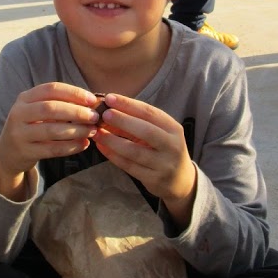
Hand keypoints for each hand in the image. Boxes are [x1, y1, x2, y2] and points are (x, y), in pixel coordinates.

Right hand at [0, 83, 100, 199]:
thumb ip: (59, 104)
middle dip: (76, 112)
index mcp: (25, 98)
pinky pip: (52, 149)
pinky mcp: (25, 152)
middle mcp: (19, 113)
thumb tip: (92, 102)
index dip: (73, 93)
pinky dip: (71, 147)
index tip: (92, 99)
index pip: (51, 89)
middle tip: (94, 116)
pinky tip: (84, 144)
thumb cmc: (32, 126)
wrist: (8, 152)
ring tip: (92, 130)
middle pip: (50, 108)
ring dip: (76, 130)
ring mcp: (20, 133)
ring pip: (52, 130)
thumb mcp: (38, 110)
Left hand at [92, 94, 195, 222]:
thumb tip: (109, 108)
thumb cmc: (164, 149)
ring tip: (96, 132)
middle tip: (104, 114)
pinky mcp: (153, 179)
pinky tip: (102, 146)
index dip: (129, 104)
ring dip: (113, 140)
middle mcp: (172, 145)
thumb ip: (137, 122)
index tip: (110, 98)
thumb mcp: (159, 133)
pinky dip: (113, 155)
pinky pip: (129, 166)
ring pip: (134, 151)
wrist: (180, 179)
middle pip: (146, 131)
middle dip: (123, 120)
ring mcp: (164, 164)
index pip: (150, 113)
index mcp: (173, 128)